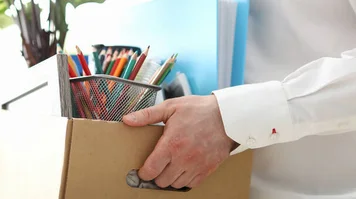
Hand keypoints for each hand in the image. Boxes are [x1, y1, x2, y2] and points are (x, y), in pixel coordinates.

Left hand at [122, 95, 236, 188]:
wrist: (227, 117)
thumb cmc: (198, 110)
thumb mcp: (170, 107)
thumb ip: (147, 115)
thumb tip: (127, 120)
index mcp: (172, 144)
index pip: (151, 170)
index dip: (143, 173)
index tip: (142, 170)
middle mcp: (183, 159)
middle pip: (161, 181)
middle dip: (156, 175)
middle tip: (157, 166)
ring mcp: (196, 166)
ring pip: (175, 184)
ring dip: (170, 178)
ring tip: (170, 166)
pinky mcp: (207, 170)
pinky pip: (191, 184)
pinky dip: (184, 179)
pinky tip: (183, 168)